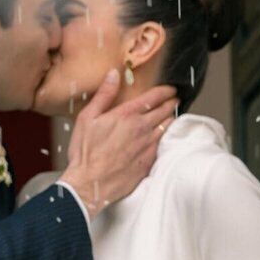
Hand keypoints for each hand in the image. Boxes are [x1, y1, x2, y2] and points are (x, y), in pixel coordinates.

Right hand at [63, 73, 178, 217]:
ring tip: (171, 115)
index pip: (154, 97)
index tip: (170, 89)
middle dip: (171, 103)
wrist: (90, 184)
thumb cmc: (85, 153)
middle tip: (174, 100)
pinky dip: (166, 138)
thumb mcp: (87, 118)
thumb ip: (103, 95)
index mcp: (127, 115)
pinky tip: (164, 137)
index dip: (166, 91)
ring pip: (167, 127)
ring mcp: (147, 146)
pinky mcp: (149, 162)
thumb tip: (113, 75)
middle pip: (164, 111)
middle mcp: (141, 129)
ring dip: (170, 119)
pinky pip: (163, 145)